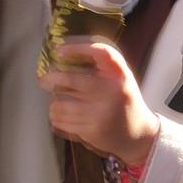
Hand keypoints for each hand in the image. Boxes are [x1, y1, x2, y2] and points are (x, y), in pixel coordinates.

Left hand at [40, 41, 160, 165]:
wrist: (137, 133)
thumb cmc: (123, 101)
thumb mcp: (120, 79)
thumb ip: (100, 68)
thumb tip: (62, 58)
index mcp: (120, 76)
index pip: (102, 53)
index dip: (78, 48)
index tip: (60, 50)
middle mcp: (112, 92)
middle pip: (71, 79)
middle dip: (51, 78)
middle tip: (44, 80)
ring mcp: (102, 112)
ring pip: (61, 103)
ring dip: (54, 102)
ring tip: (57, 102)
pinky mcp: (93, 130)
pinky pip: (62, 121)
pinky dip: (56, 117)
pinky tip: (62, 115)